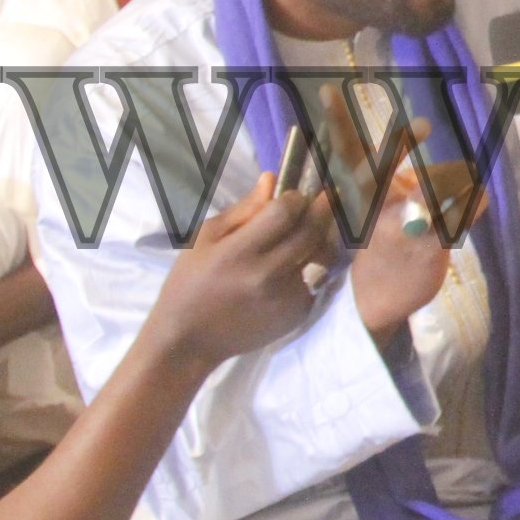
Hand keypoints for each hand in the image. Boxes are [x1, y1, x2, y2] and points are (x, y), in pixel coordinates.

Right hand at [148, 171, 338, 370]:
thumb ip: (242, 211)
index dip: (296, 198)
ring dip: (324, 236)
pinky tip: (303, 259)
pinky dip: (313, 266)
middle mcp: (268, 275)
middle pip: (310, 232)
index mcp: (239, 253)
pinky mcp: (297, 315)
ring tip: (319, 224)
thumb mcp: (204, 239)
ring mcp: (287, 298)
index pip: (284, 213)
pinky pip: (316, 281)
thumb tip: (272, 180)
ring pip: (321, 256)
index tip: (297, 193)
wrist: (189, 339)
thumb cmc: (190, 282)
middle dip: (323, 208)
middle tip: (329, 195)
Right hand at [313, 89, 472, 343]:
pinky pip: (455, 220)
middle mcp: (379, 207)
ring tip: (469, 170)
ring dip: (449, 178)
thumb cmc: (378, 243)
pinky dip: (471, 204)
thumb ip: (377, 174)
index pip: (347, 152)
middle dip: (398, 147)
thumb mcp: (370, 206)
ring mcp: (404, 227)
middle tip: (422, 124)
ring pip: (427, 194)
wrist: (375, 300)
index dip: (337, 122)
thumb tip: (376, 141)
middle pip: (381, 171)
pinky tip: (481, 196)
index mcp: (362, 195)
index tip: (328, 90)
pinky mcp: (428, 248)